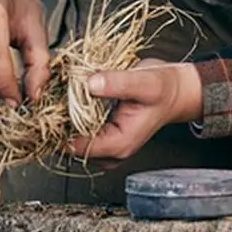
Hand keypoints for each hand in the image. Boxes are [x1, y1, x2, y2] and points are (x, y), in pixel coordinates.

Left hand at [69, 59, 202, 163]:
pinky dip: (73, 116)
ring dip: (65, 119)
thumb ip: (117, 83)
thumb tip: (89, 84)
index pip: (77, 146)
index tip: (55, 104)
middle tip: (56, 97)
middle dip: (61, 123)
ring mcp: (107, 143)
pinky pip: (80, 130)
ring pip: (73, 139)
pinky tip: (72, 98)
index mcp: (120, 143)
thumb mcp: (143, 82)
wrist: (176, 89)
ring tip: (63, 95)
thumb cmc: (165, 88)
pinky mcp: (104, 133)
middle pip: (71, 146)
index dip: (62, 127)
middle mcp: (112, 149)